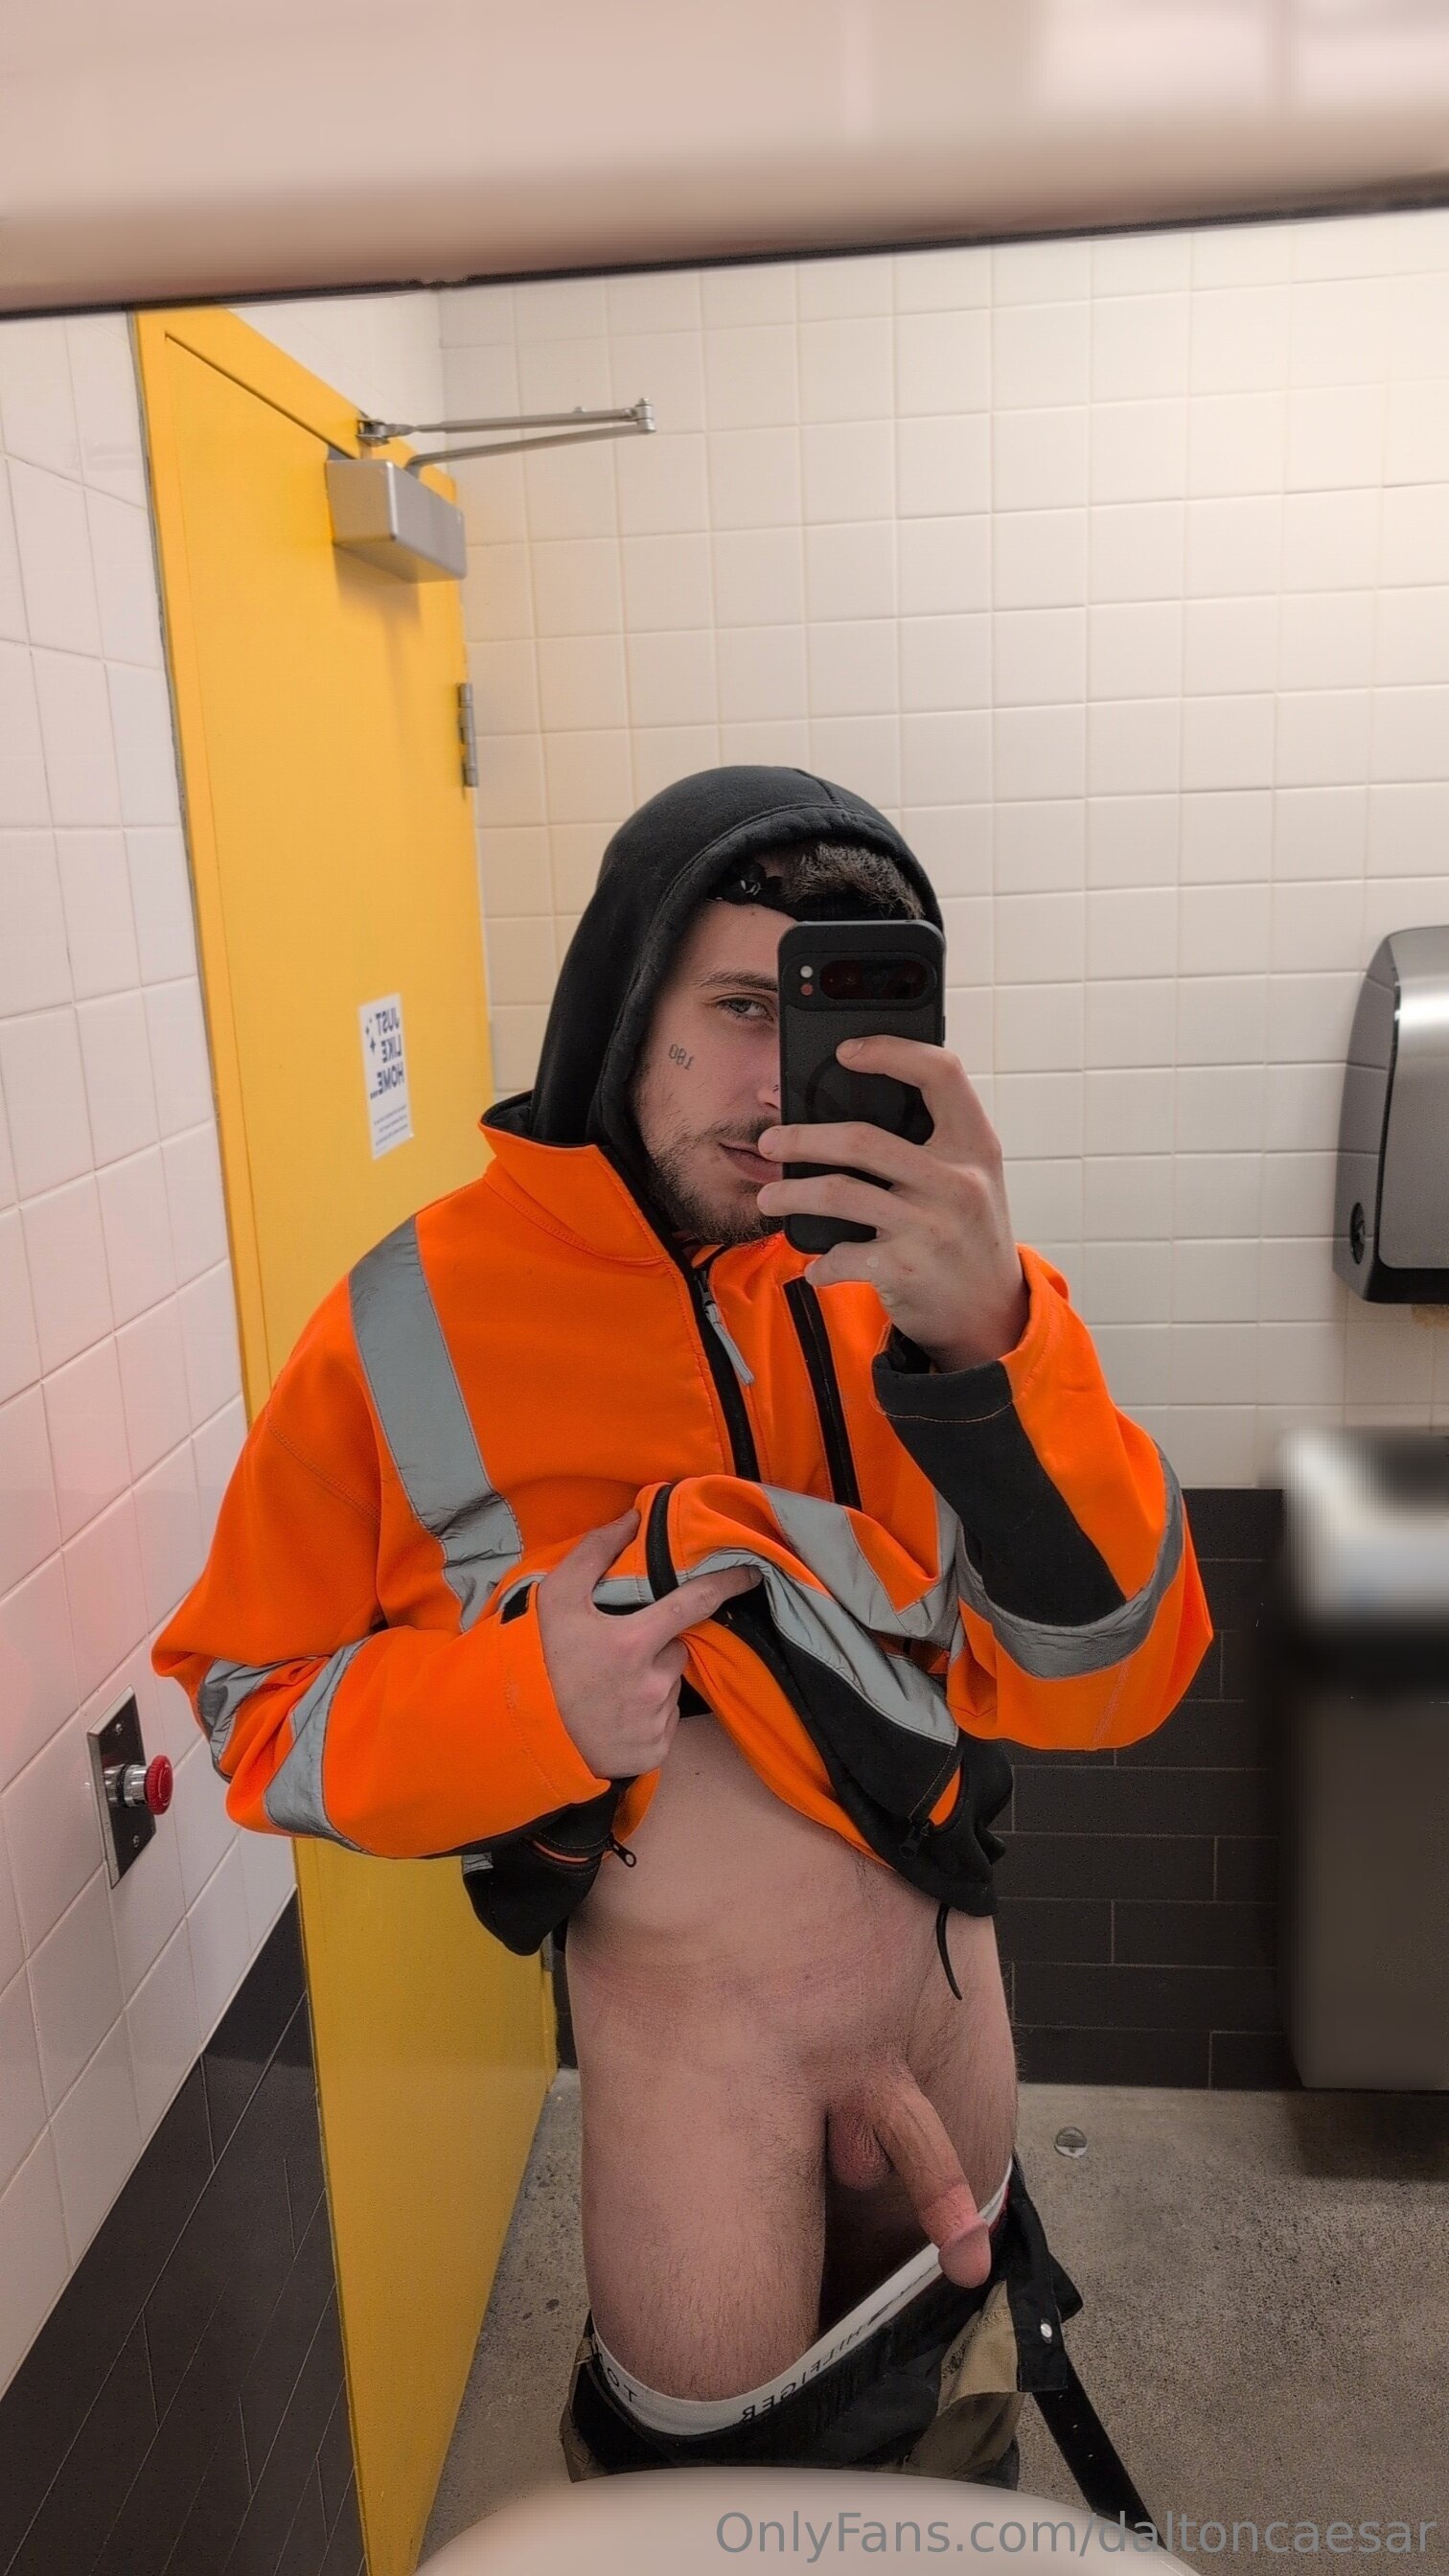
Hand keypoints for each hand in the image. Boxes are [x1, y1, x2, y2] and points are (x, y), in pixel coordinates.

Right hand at [536, 1510, 759, 1780]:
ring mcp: (654, 1721)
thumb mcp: (555, 1598)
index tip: (752, 1574)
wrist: (518, 1734)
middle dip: (656, 1648)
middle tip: (618, 1655)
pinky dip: (647, 1717)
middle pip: (676, 1651)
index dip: (727, 1584)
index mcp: (633, 1643)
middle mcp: (652, 1684)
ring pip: (670, 1688)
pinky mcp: (653, 1752)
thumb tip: (632, 1518)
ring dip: (651, 1683)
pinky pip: (664, 1723)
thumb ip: (594, 1553)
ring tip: (611, 1689)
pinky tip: (615, 1716)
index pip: (694, 1604)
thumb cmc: (536, 1660)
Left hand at [755, 1036, 1029, 1371]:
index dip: (892, 1051)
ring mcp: (933, 1225)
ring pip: (839, 1193)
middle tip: (771, 1142)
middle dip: (802, 1138)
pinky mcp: (908, 1267)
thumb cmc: (967, 1234)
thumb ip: (928, 1144)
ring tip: (769, 1198)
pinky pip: (842, 1255)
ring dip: (790, 1195)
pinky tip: (815, 1267)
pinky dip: (820, 1263)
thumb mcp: (970, 1178)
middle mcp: (957, 1180)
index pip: (941, 1073)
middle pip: (863, 1139)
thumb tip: (841, 1114)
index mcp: (976, 1144)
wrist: (992, 1313)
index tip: (847, 1051)